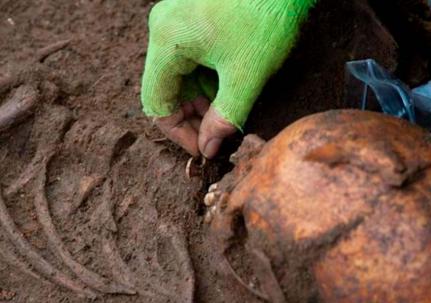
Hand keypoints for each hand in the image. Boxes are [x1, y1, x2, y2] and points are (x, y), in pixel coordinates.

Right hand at [140, 0, 315, 157]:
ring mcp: (178, 19)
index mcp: (167, 41)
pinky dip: (208, 79)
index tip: (204, 149)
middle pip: (166, 89)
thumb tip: (208, 148)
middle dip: (192, 117)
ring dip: (202, 99)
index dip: (179, 133)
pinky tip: (231, 88)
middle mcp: (164, 28)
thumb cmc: (265, 18)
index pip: (157, 103)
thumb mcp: (246, 76)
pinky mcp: (194, 16)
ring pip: (180, 75)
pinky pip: (192, 57)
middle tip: (219, 136)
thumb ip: (225, 117)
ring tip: (230, 114)